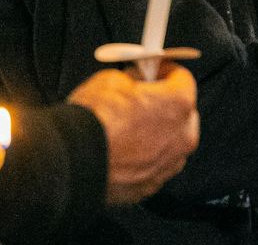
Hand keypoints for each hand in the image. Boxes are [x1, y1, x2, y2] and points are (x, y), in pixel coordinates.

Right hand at [67, 63, 199, 204]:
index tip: (154, 71)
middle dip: (165, 104)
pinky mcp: (151, 185)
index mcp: (178, 105)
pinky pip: (156, 164)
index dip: (165, 71)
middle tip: (142, 98)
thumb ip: (133, 79)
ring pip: (171, 142)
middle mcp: (182, 138)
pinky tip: (124, 149)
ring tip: (130, 127)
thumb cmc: (93, 121)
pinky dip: (145, 156)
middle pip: (183, 113)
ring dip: (158, 133)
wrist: (73, 159)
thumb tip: (133, 82)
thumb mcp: (112, 79)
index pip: (184, 79)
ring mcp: (168, 165)